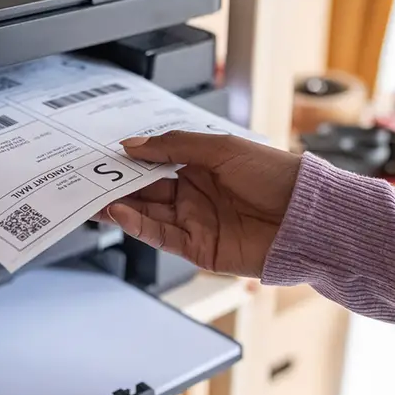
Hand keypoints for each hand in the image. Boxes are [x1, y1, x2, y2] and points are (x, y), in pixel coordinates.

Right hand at [98, 131, 302, 277]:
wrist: (308, 216)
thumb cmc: (276, 176)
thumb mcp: (222, 148)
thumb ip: (174, 146)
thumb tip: (133, 144)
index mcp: (202, 167)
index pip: (156, 163)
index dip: (130, 161)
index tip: (102, 156)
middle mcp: (196, 195)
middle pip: (147, 190)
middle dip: (117, 186)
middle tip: (86, 180)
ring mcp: (197, 223)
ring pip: (149, 215)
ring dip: (121, 207)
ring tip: (95, 199)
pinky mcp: (200, 249)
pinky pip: (162, 236)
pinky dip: (140, 226)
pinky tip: (121, 213)